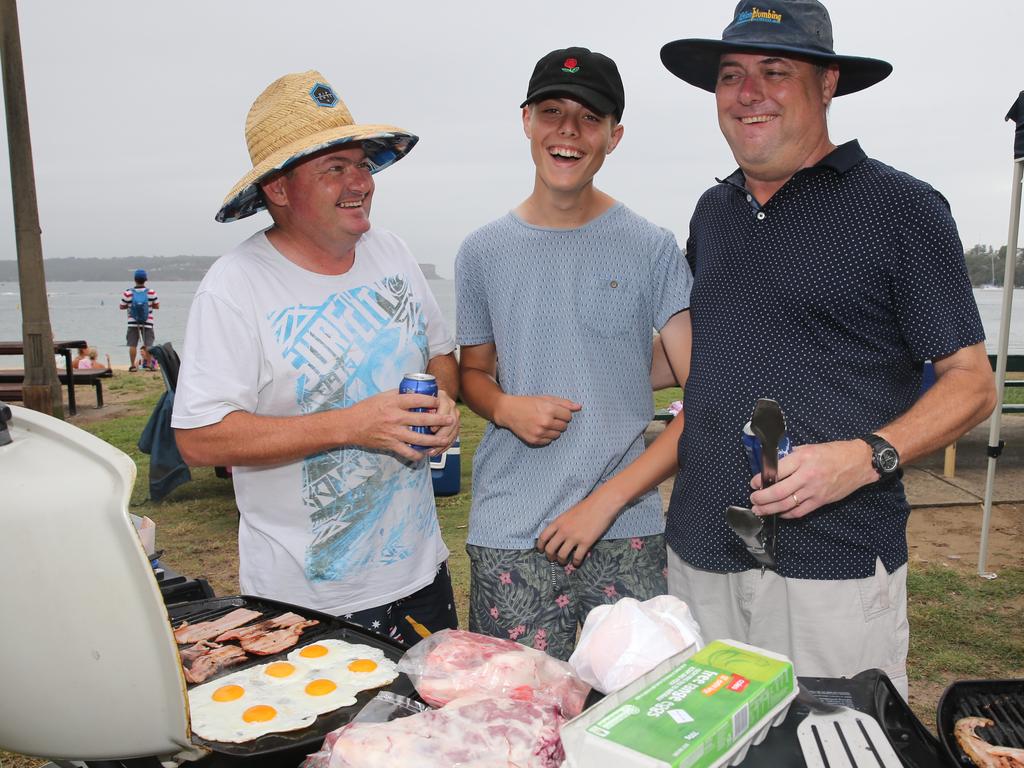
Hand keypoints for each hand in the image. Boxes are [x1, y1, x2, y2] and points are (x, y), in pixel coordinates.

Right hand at [341, 389, 455, 461]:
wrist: (350, 425)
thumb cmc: (366, 409)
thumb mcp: (382, 396)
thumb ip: (399, 394)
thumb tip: (414, 390)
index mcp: (394, 402)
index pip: (417, 399)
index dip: (431, 400)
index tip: (439, 400)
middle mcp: (395, 417)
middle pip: (423, 419)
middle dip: (440, 420)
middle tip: (451, 420)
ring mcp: (393, 432)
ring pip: (419, 438)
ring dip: (434, 440)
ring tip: (444, 439)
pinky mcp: (390, 445)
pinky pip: (408, 452)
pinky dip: (418, 454)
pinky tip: (425, 454)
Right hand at [494, 394, 581, 445]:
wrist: (508, 411)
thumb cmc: (528, 403)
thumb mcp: (545, 398)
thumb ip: (564, 403)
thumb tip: (579, 407)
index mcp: (549, 409)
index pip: (568, 416)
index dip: (564, 413)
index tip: (557, 411)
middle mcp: (545, 422)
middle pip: (564, 426)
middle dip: (560, 421)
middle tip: (549, 417)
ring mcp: (539, 433)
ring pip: (558, 435)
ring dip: (554, 429)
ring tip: (544, 423)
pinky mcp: (534, 440)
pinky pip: (549, 441)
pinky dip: (546, 436)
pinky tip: (539, 429)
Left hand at [537, 493, 618, 565]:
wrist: (602, 504)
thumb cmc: (587, 506)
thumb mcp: (569, 513)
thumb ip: (562, 523)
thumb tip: (558, 534)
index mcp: (558, 522)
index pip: (543, 536)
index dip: (540, 546)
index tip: (541, 550)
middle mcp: (564, 530)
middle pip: (550, 549)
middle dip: (550, 556)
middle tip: (553, 559)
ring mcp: (574, 537)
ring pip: (562, 555)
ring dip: (561, 561)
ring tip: (564, 562)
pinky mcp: (585, 542)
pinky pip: (577, 557)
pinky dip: (575, 563)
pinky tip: (576, 563)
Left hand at [749, 440, 876, 518]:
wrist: (859, 462)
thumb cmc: (834, 452)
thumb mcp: (809, 448)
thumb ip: (791, 458)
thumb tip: (774, 467)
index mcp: (802, 459)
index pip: (777, 471)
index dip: (761, 479)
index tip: (753, 483)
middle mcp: (807, 476)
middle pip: (778, 491)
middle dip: (762, 498)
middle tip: (752, 499)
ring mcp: (814, 490)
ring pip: (787, 504)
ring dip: (770, 509)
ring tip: (759, 510)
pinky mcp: (821, 501)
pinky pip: (800, 511)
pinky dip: (787, 514)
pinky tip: (779, 513)